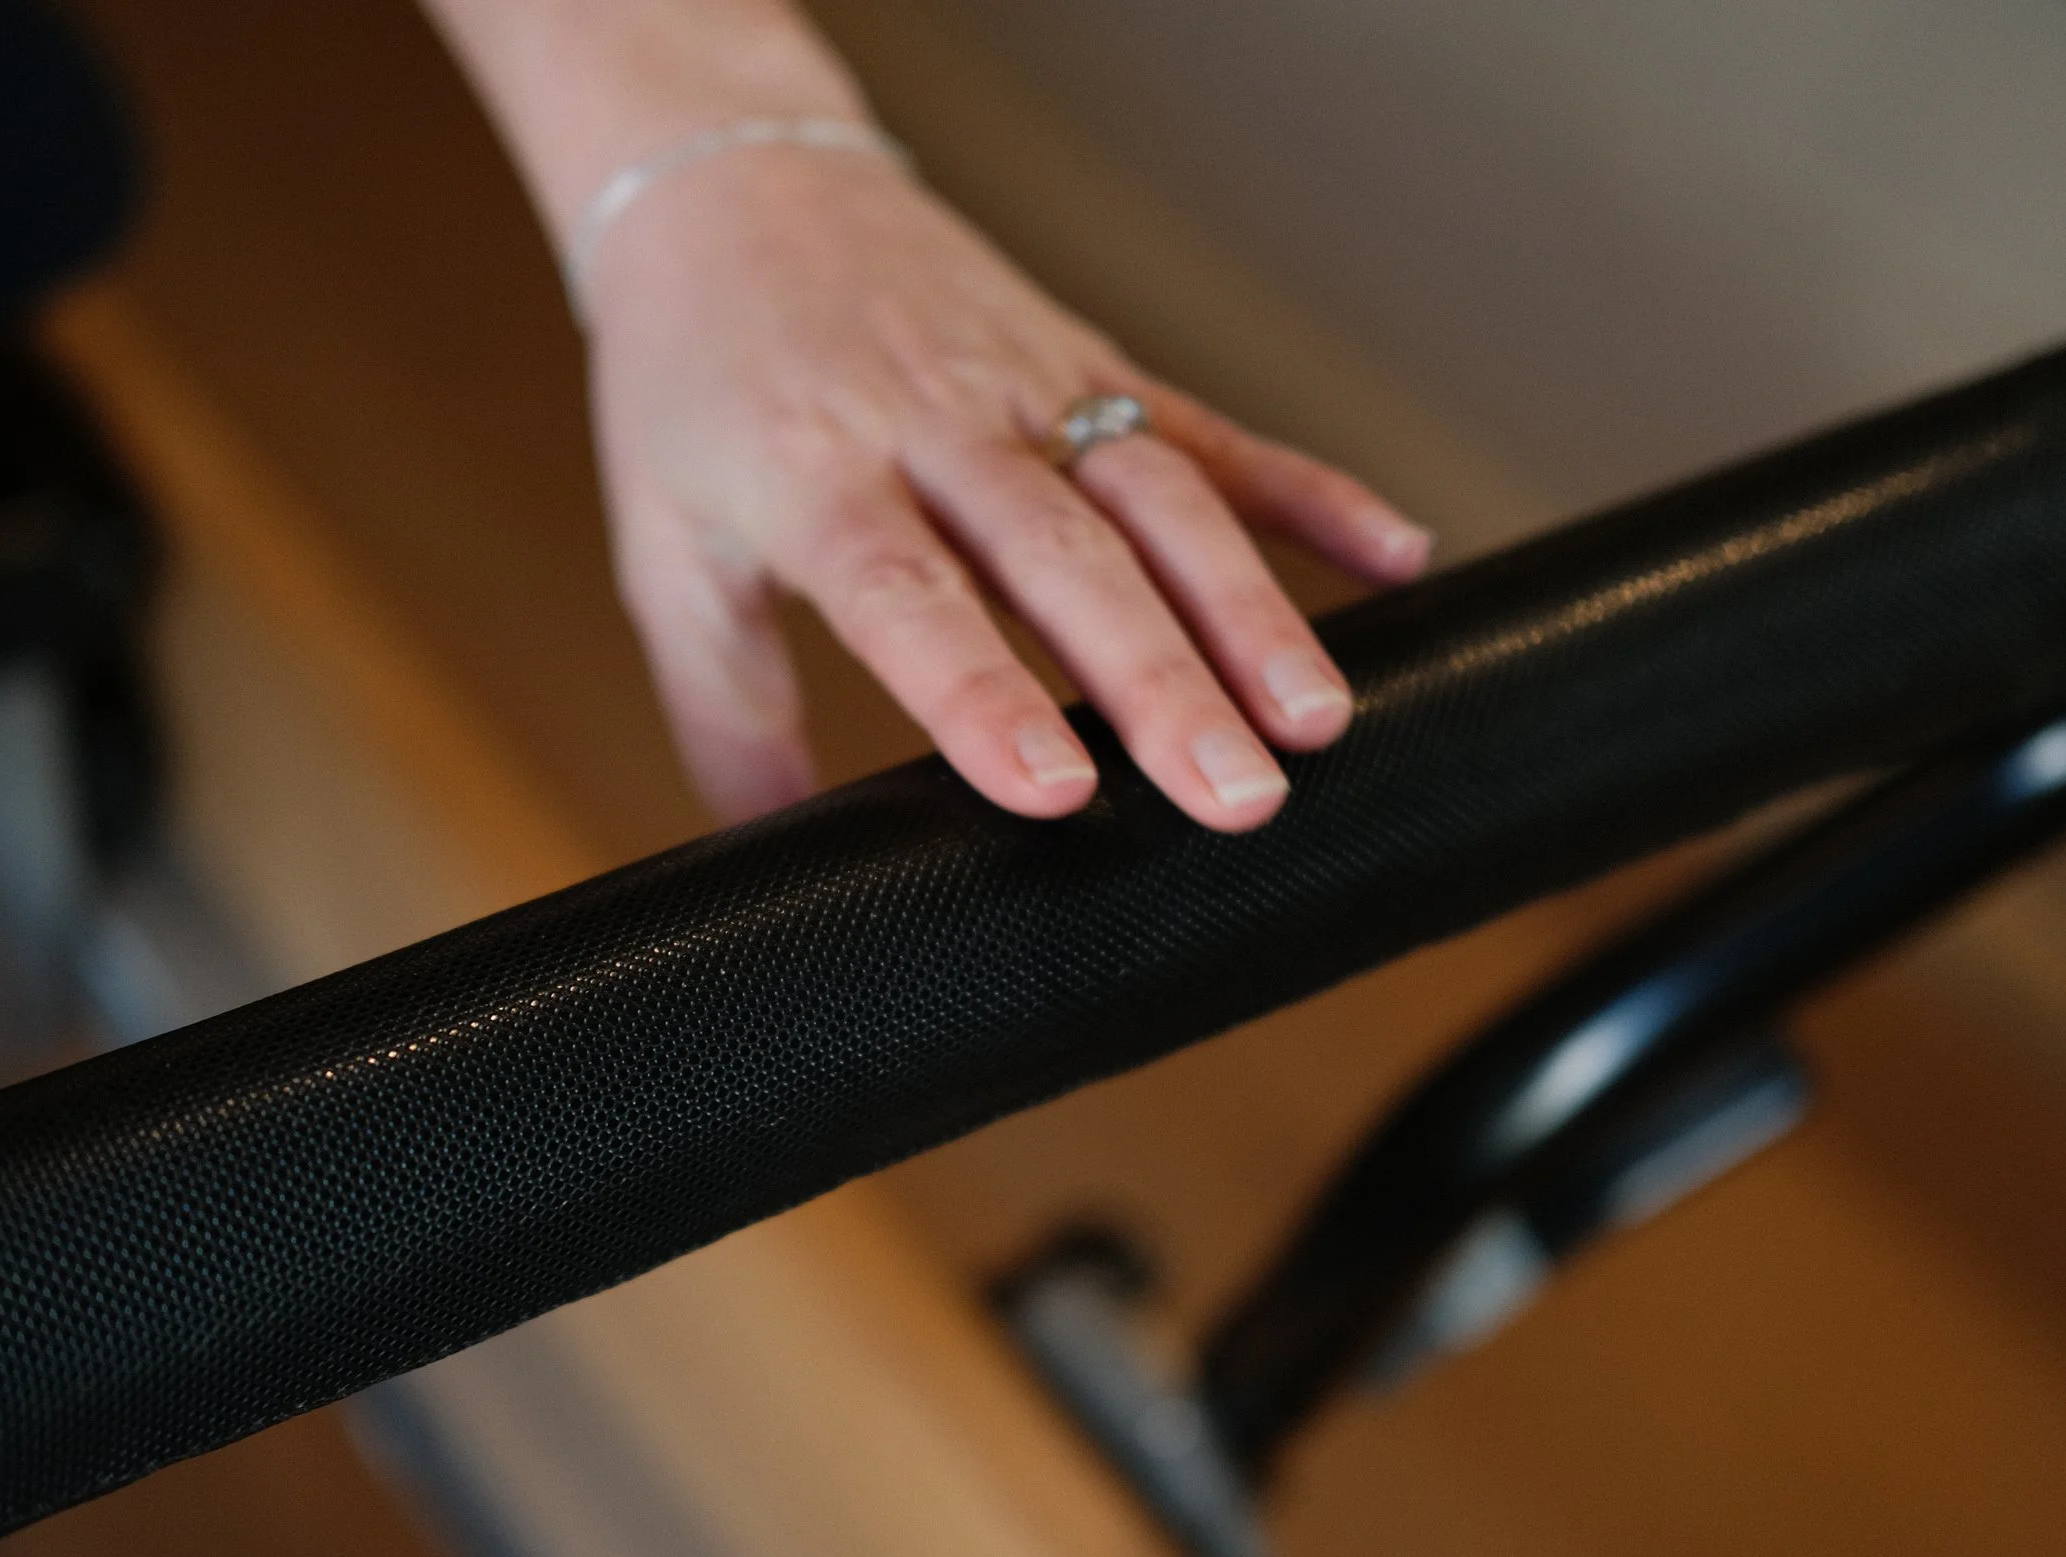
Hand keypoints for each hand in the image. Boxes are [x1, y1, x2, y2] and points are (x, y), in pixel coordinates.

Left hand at [579, 144, 1431, 830]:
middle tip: (1237, 794)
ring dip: (1249, 604)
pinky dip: (1308, 488)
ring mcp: (1031, 386)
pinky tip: (1398, 554)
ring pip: (1157, 495)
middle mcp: (936, 426)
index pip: (909, 596)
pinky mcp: (1094, 361)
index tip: (1056, 788)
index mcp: (814, 478)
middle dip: (1162, 679)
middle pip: (1064, 559)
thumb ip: (723, 713)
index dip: (982, 692)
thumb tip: (766, 866)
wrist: (737, 180)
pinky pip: (1212, 429)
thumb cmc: (694, 386)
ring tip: (1318, 716)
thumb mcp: (667, 551)